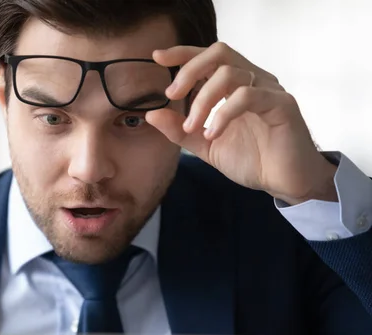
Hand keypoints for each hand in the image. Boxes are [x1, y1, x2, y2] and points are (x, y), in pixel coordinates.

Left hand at [146, 42, 337, 204]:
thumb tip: (151, 114)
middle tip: (171, 95)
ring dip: (202, 101)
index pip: (209, 57)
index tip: (157, 57)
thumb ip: (180, 130)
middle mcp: (253, 80)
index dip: (183, 53)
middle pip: (219, 53)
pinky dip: (223, 114)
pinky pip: (247, 96)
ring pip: (230, 74)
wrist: (283, 182)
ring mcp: (269, 90)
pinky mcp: (282, 104)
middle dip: (189, 70)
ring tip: (193, 128)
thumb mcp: (205, 145)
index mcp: (235, 86)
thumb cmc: (251, 159)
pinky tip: (212, 134)